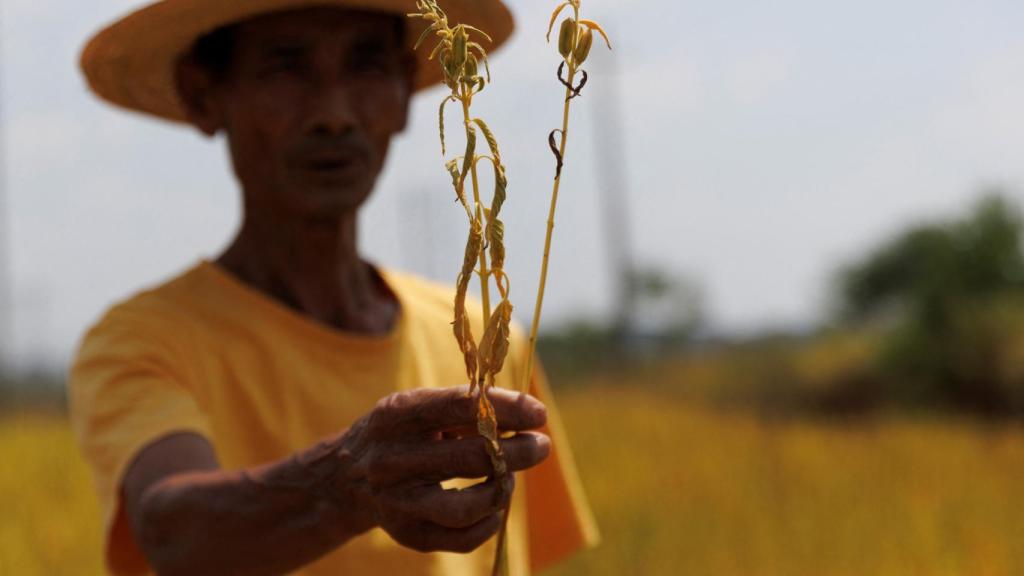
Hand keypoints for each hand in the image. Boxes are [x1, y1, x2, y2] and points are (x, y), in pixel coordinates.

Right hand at [333, 386, 549, 552]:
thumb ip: (466, 408)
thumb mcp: (420, 407)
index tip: (539, 414)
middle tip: (541, 446)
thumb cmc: (403, 433)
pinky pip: (461, 538)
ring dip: (501, 491)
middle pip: (470, 458)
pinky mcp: (405, 534)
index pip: (460, 406)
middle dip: (518, 452)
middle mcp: (392, 459)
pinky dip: (489, 523)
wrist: (346, 476)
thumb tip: (527, 414)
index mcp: (397, 415)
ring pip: (465, 507)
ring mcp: (397, 501)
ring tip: (509, 477)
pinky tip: (494, 507)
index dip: (506, 409)